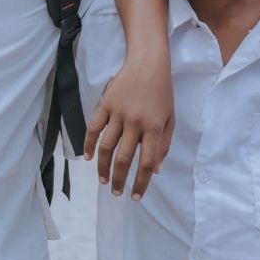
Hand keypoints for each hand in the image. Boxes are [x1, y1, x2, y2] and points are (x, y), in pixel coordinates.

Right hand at [83, 50, 173, 200]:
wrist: (148, 63)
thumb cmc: (163, 92)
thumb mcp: (170, 119)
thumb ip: (164, 145)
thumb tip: (156, 170)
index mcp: (154, 128)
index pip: (147, 162)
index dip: (141, 182)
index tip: (136, 196)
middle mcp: (135, 123)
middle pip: (124, 158)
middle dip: (120, 180)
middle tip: (117, 194)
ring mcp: (118, 113)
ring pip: (106, 147)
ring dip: (103, 167)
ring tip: (103, 181)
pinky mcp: (105, 104)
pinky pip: (93, 128)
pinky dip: (89, 145)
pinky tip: (88, 158)